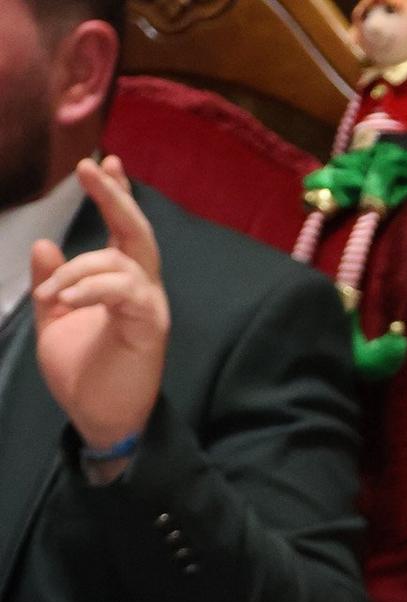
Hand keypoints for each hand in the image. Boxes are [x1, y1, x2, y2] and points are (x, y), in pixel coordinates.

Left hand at [31, 155, 168, 450]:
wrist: (100, 421)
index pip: (123, 232)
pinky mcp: (150, 327)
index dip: (117, 196)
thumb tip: (45, 245)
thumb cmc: (84, 376)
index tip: (106, 163)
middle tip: (92, 170)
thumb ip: (53, 285)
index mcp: (121, 285)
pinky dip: (91, 287)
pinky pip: (123, 290)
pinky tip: (66, 298)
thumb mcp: (55, 321)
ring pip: (123, 260)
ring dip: (80, 268)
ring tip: (52, 292)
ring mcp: (149, 307)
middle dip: (115, 198)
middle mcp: (142, 289)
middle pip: (137, 232)